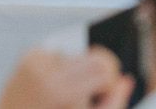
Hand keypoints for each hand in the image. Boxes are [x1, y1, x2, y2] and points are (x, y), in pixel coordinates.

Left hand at [0, 47, 133, 108]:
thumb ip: (111, 104)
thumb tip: (126, 81)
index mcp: (60, 92)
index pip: (104, 66)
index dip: (110, 81)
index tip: (103, 92)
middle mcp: (46, 72)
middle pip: (95, 56)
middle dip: (99, 72)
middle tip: (89, 91)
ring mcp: (36, 60)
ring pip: (79, 54)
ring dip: (79, 71)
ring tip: (65, 92)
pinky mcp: (29, 55)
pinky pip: (60, 52)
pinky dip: (62, 67)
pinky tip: (52, 84)